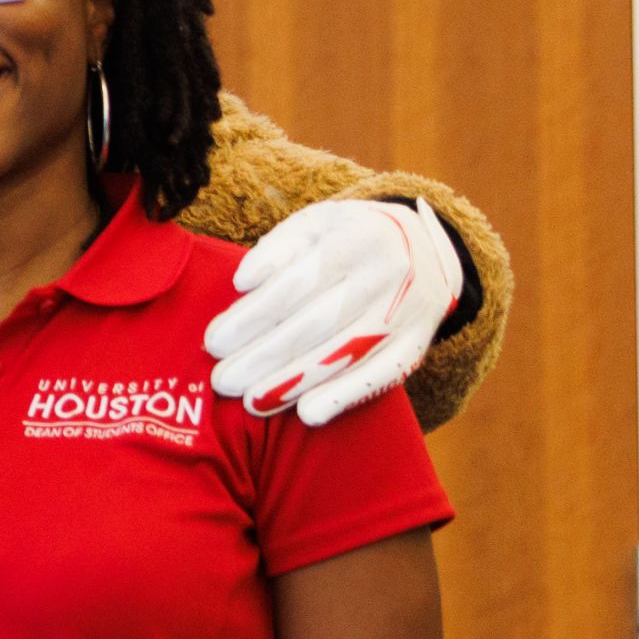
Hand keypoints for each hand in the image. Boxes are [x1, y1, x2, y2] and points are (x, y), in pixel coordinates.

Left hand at [206, 197, 460, 425]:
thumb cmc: (347, 237)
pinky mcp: (418, 341)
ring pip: (345, 354)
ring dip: (295, 382)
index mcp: (355, 239)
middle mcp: (387, 275)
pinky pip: (383, 374)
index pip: (295, 285)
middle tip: (222, 381)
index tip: (215, 342)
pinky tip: (308, 414)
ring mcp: (407, 311)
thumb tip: (243, 282)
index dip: (252, 317)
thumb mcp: (314, 224)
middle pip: (316, 325)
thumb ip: (277, 249)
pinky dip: (345, 396)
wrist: (423, 246)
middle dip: (264, 357)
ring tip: (252, 402)